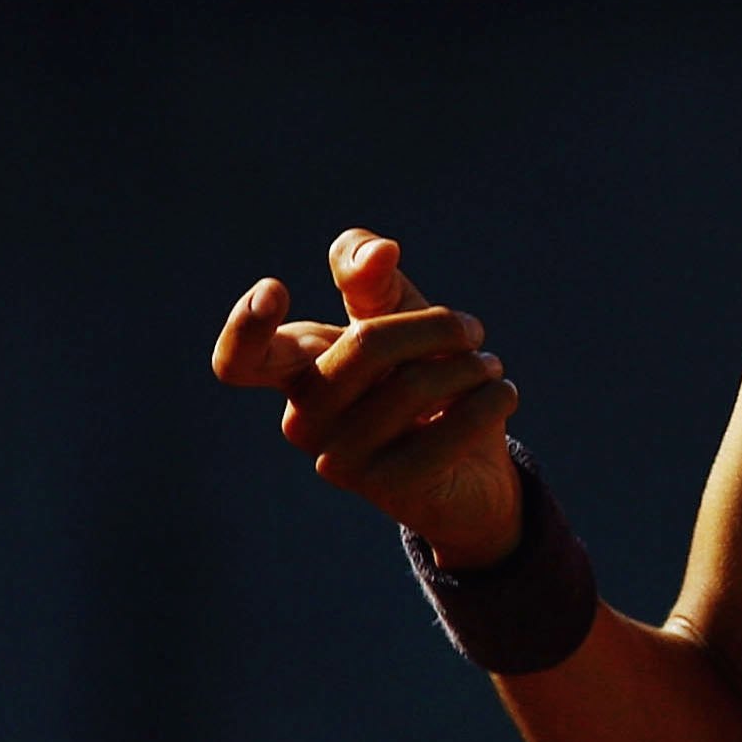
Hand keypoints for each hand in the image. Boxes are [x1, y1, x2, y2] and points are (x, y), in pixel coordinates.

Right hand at [209, 228, 524, 567]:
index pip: (239, 360)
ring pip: (415, 385)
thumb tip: (378, 252)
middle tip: (472, 329)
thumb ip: (375, 278)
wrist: (469, 469)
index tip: (273, 288)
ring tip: (489, 367)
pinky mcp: (386, 489)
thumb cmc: (424, 378)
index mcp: (297, 369)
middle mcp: (303, 418)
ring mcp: (339, 459)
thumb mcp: (398, 316)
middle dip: (435, 326)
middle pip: (365, 344)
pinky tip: (502, 393)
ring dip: (472, 365)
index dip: (244, 326)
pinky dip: (489, 399)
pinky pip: (449, 430)